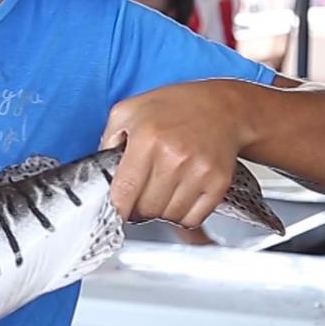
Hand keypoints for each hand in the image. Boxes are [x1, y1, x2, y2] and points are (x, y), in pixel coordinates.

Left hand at [100, 80, 246, 228]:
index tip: (117, 210)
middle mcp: (174, 156)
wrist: (222, 107)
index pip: (125, 191)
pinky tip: (180, 196)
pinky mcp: (218, 182)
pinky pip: (193, 218)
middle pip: (146, 209)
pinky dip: (183, 215)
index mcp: (147, 138)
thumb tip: (101, 172)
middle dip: (138, 207)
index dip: (118, 207)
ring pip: (169, 216)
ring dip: (161, 211)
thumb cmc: (175, 106)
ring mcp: (199, 171)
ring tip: (162, 190)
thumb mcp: (129, 110)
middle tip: (140, 195)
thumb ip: (108, 139)